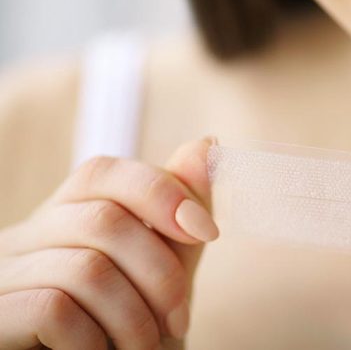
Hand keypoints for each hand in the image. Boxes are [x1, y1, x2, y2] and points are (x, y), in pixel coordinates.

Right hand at [0, 137, 218, 349]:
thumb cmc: (129, 332)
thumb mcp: (164, 270)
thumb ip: (179, 214)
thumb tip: (206, 144)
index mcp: (65, 217)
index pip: (103, 172)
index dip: (162, 192)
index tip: (208, 232)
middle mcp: (25, 237)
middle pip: (103, 220)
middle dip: (161, 274)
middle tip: (179, 319)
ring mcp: (2, 275)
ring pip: (86, 268)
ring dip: (135, 318)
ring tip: (145, 348)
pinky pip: (53, 308)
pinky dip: (95, 339)